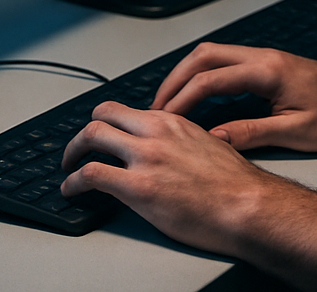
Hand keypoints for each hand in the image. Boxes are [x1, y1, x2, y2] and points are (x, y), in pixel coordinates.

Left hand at [61, 102, 293, 256]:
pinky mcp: (139, 186)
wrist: (248, 205)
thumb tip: (170, 152)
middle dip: (83, 133)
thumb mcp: (209, 146)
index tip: (101, 136)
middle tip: (77, 150)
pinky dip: (74, 182)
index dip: (107, 123)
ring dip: (72, 153)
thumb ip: (183, 142)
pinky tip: (72, 190)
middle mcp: (155, 132)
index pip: (126, 110)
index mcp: (172, 122)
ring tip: (68, 168)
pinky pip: (92, 175)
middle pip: (102, 115)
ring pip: (91, 136)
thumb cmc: (237, 184)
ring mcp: (145, 157)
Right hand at [150, 43, 316, 151]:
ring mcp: (263, 57)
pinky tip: (196, 97)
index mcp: (267, 71)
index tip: (164, 120)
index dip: (182, 99)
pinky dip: (203, 75)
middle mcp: (261, 56)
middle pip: (202, 56)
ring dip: (186, 75)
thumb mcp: (297, 133)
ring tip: (169, 103)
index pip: (210, 79)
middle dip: (174, 80)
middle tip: (156, 108)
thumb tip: (214, 140)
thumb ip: (252, 134)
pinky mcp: (265, 64)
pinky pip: (224, 61)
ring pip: (211, 54)